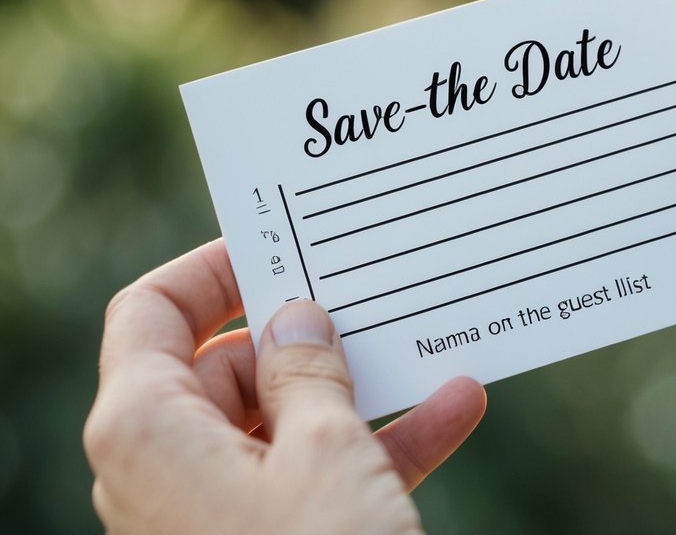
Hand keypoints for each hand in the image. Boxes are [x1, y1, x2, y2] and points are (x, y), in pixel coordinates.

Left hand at [83, 240, 485, 533]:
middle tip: (370, 295)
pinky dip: (378, 442)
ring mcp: (216, 510)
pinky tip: (455, 408)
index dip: (214, 267)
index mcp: (147, 426)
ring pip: (283, 419)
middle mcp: (167, 466)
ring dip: (361, 387)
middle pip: (226, 363)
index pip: (152, 312)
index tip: (281, 241)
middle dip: (306, 332)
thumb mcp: (323, 448)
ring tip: (425, 344)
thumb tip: (295, 316)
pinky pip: (315, 473)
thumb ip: (306, 366)